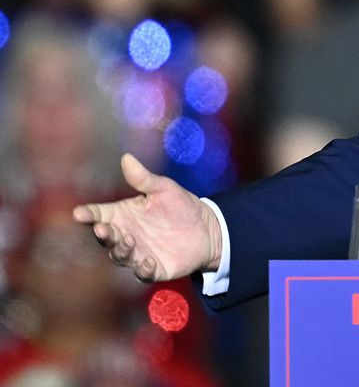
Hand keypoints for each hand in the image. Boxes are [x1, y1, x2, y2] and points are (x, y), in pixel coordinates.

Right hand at [73, 153, 222, 282]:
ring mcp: (138, 253)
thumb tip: (126, 157)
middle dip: (102, 235)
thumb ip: (144, 178)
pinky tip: (148, 262)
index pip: (100, 214)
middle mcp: (126, 235)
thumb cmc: (181, 206)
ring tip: (129, 240)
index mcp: (125, 215)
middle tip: (102, 229)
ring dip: (121, 250)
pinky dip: (143, 269)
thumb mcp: (164, 188)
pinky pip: (143, 273)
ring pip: (120, 256)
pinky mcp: (154, 268)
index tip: (79, 213)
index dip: (88, 214)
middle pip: (106, 238)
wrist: (208, 228)